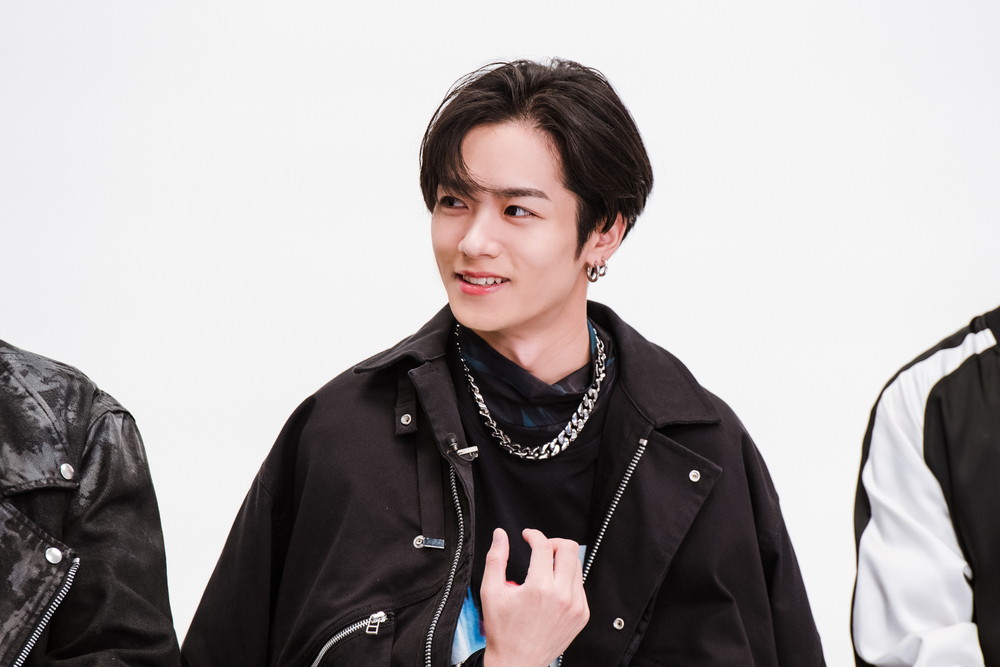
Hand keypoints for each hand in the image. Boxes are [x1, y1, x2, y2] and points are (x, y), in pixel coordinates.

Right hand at [480, 528, 589, 666]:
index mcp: (540, 588)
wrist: (518, 663)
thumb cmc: (503, 631)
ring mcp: (576, 606)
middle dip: (552, 542)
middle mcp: (562, 596)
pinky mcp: (582, 614)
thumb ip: (496, 558)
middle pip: (569, 548)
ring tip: (545, 568)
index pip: (544, 545)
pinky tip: (552, 587)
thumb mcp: (491, 592)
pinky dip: (567, 579)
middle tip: (540, 548)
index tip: (527, 535)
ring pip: (576, 564)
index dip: (534, 534)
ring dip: (561, 560)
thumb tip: (501, 534)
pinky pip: (579, 585)